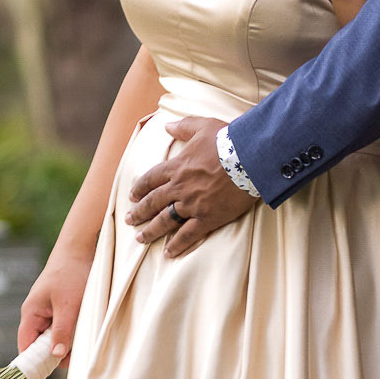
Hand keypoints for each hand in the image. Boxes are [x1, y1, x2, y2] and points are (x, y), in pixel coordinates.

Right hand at [17, 246, 92, 361]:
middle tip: (75, 358)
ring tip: (82, 341)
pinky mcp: (60, 306)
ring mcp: (48, 310)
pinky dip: (72, 331)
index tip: (46, 374)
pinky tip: (83, 330)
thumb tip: (56, 356)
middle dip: (56, 352)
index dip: (34, 362)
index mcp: (31, 313)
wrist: (79, 247)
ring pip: (54, 335)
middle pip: (41, 343)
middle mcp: (36, 313)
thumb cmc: (71, 273)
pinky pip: (63, 325)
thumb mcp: (69, 305)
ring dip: (67, 341)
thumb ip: (62, 331)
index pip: (26, 345)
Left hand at [125, 116, 255, 257]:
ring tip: (140, 238)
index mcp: (176, 167)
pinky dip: (177, 245)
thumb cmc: (227, 140)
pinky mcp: (208, 218)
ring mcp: (192, 204)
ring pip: (165, 221)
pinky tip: (168, 253)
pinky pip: (188, 235)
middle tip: (130, 220)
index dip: (140, 188)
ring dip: (151, 230)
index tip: (132, 196)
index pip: (151, 179)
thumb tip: (167, 126)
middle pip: (153, 202)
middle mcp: (179, 187)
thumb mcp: (202, 126)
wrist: (249, 158)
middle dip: (139, 212)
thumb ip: (183, 127)